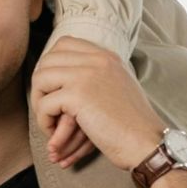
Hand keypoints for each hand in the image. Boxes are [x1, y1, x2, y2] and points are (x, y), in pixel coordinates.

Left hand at [30, 35, 166, 175]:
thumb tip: (62, 81)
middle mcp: (97, 59)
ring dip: (39, 104)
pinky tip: (55, 135)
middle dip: (41, 86)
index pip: (64, 43)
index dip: (51, 65)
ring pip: (40, 79)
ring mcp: (86, 75)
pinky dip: (45, 121)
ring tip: (50, 123)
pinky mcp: (78, 95)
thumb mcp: (117, 89)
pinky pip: (44, 104)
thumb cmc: (133, 126)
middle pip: (48, 59)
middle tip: (47, 109)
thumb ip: (96, 78)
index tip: (54, 88)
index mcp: (106, 56)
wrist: (146, 143)